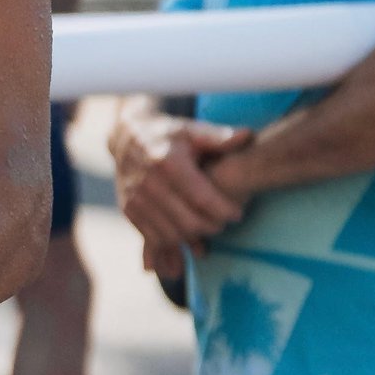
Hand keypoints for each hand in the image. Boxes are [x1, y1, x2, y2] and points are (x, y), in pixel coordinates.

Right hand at [111, 104, 252, 250]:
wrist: (127, 139)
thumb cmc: (169, 135)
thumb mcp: (192, 130)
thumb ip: (219, 137)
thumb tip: (247, 136)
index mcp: (168, 163)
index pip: (202, 199)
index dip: (223, 211)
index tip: (238, 214)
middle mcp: (148, 183)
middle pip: (188, 222)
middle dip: (212, 227)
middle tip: (224, 222)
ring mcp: (135, 199)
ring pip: (172, 235)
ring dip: (194, 238)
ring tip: (208, 229)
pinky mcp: (129, 210)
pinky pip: (154, 238)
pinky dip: (174, 244)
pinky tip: (189, 238)